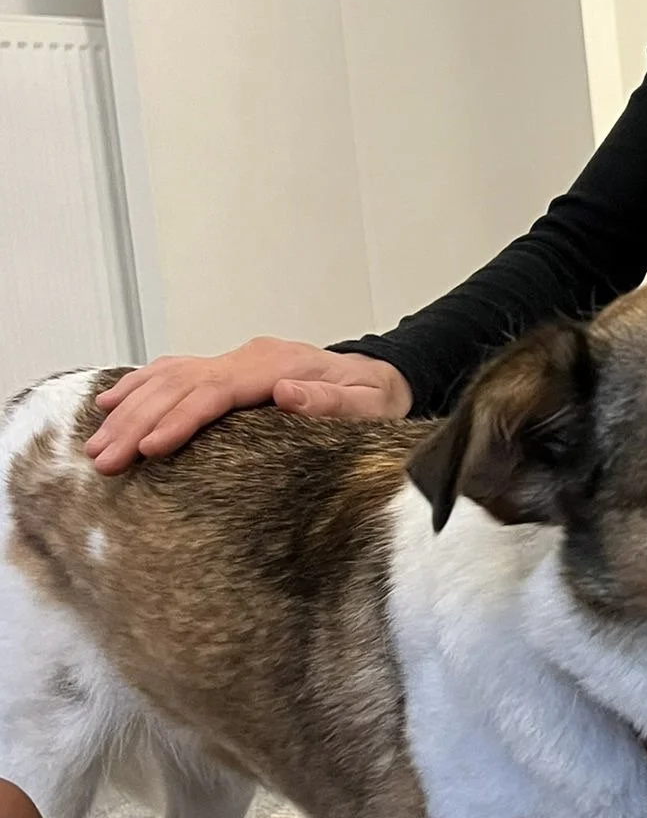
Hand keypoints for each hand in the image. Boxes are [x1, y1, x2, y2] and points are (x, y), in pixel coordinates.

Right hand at [85, 337, 412, 473]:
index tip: (149, 448)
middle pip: (181, 386)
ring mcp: (236, 360)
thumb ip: (332, 401)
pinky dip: (140, 386)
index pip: (216, 392)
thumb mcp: (370, 404)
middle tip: (104, 459)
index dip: (180, 419)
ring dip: (129, 410)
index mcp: (277, 365)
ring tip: (96, 444)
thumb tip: (286, 393)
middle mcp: (250, 358)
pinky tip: (111, 404)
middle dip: (138, 423)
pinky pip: (175, 371)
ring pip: (169, 378)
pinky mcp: (229, 368)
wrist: (380, 377)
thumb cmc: (376, 398)